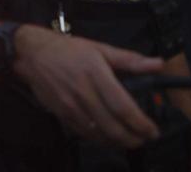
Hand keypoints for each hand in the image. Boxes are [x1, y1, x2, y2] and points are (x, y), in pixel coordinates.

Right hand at [13, 25, 162, 149]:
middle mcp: (83, 92)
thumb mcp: (100, 48)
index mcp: (96, 73)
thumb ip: (130, 60)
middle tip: (144, 139)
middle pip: (113, 126)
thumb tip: (157, 64)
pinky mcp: (61, 113)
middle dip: (133, 139)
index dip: (141, 124)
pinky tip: (109, 137)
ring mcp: (71, 105)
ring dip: (118, 142)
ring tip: (130, 140)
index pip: (123, 107)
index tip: (152, 130)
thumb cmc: (68, 49)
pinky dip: (100, 139)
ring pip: (99, 134)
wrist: (32, 53)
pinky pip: (84, 133)